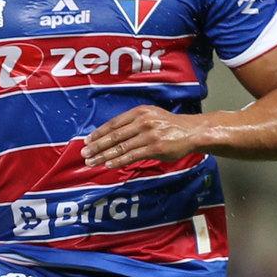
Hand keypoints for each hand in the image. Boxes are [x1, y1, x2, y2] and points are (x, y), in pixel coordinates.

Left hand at [82, 106, 203, 169]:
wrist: (191, 132)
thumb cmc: (169, 126)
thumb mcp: (151, 116)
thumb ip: (133, 123)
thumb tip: (112, 134)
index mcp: (139, 112)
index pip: (114, 123)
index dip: (98, 133)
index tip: (87, 141)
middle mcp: (142, 121)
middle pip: (114, 135)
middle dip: (97, 145)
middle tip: (84, 153)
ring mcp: (148, 135)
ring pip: (121, 147)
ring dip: (104, 156)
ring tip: (92, 162)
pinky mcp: (155, 148)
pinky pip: (132, 155)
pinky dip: (118, 161)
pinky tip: (108, 165)